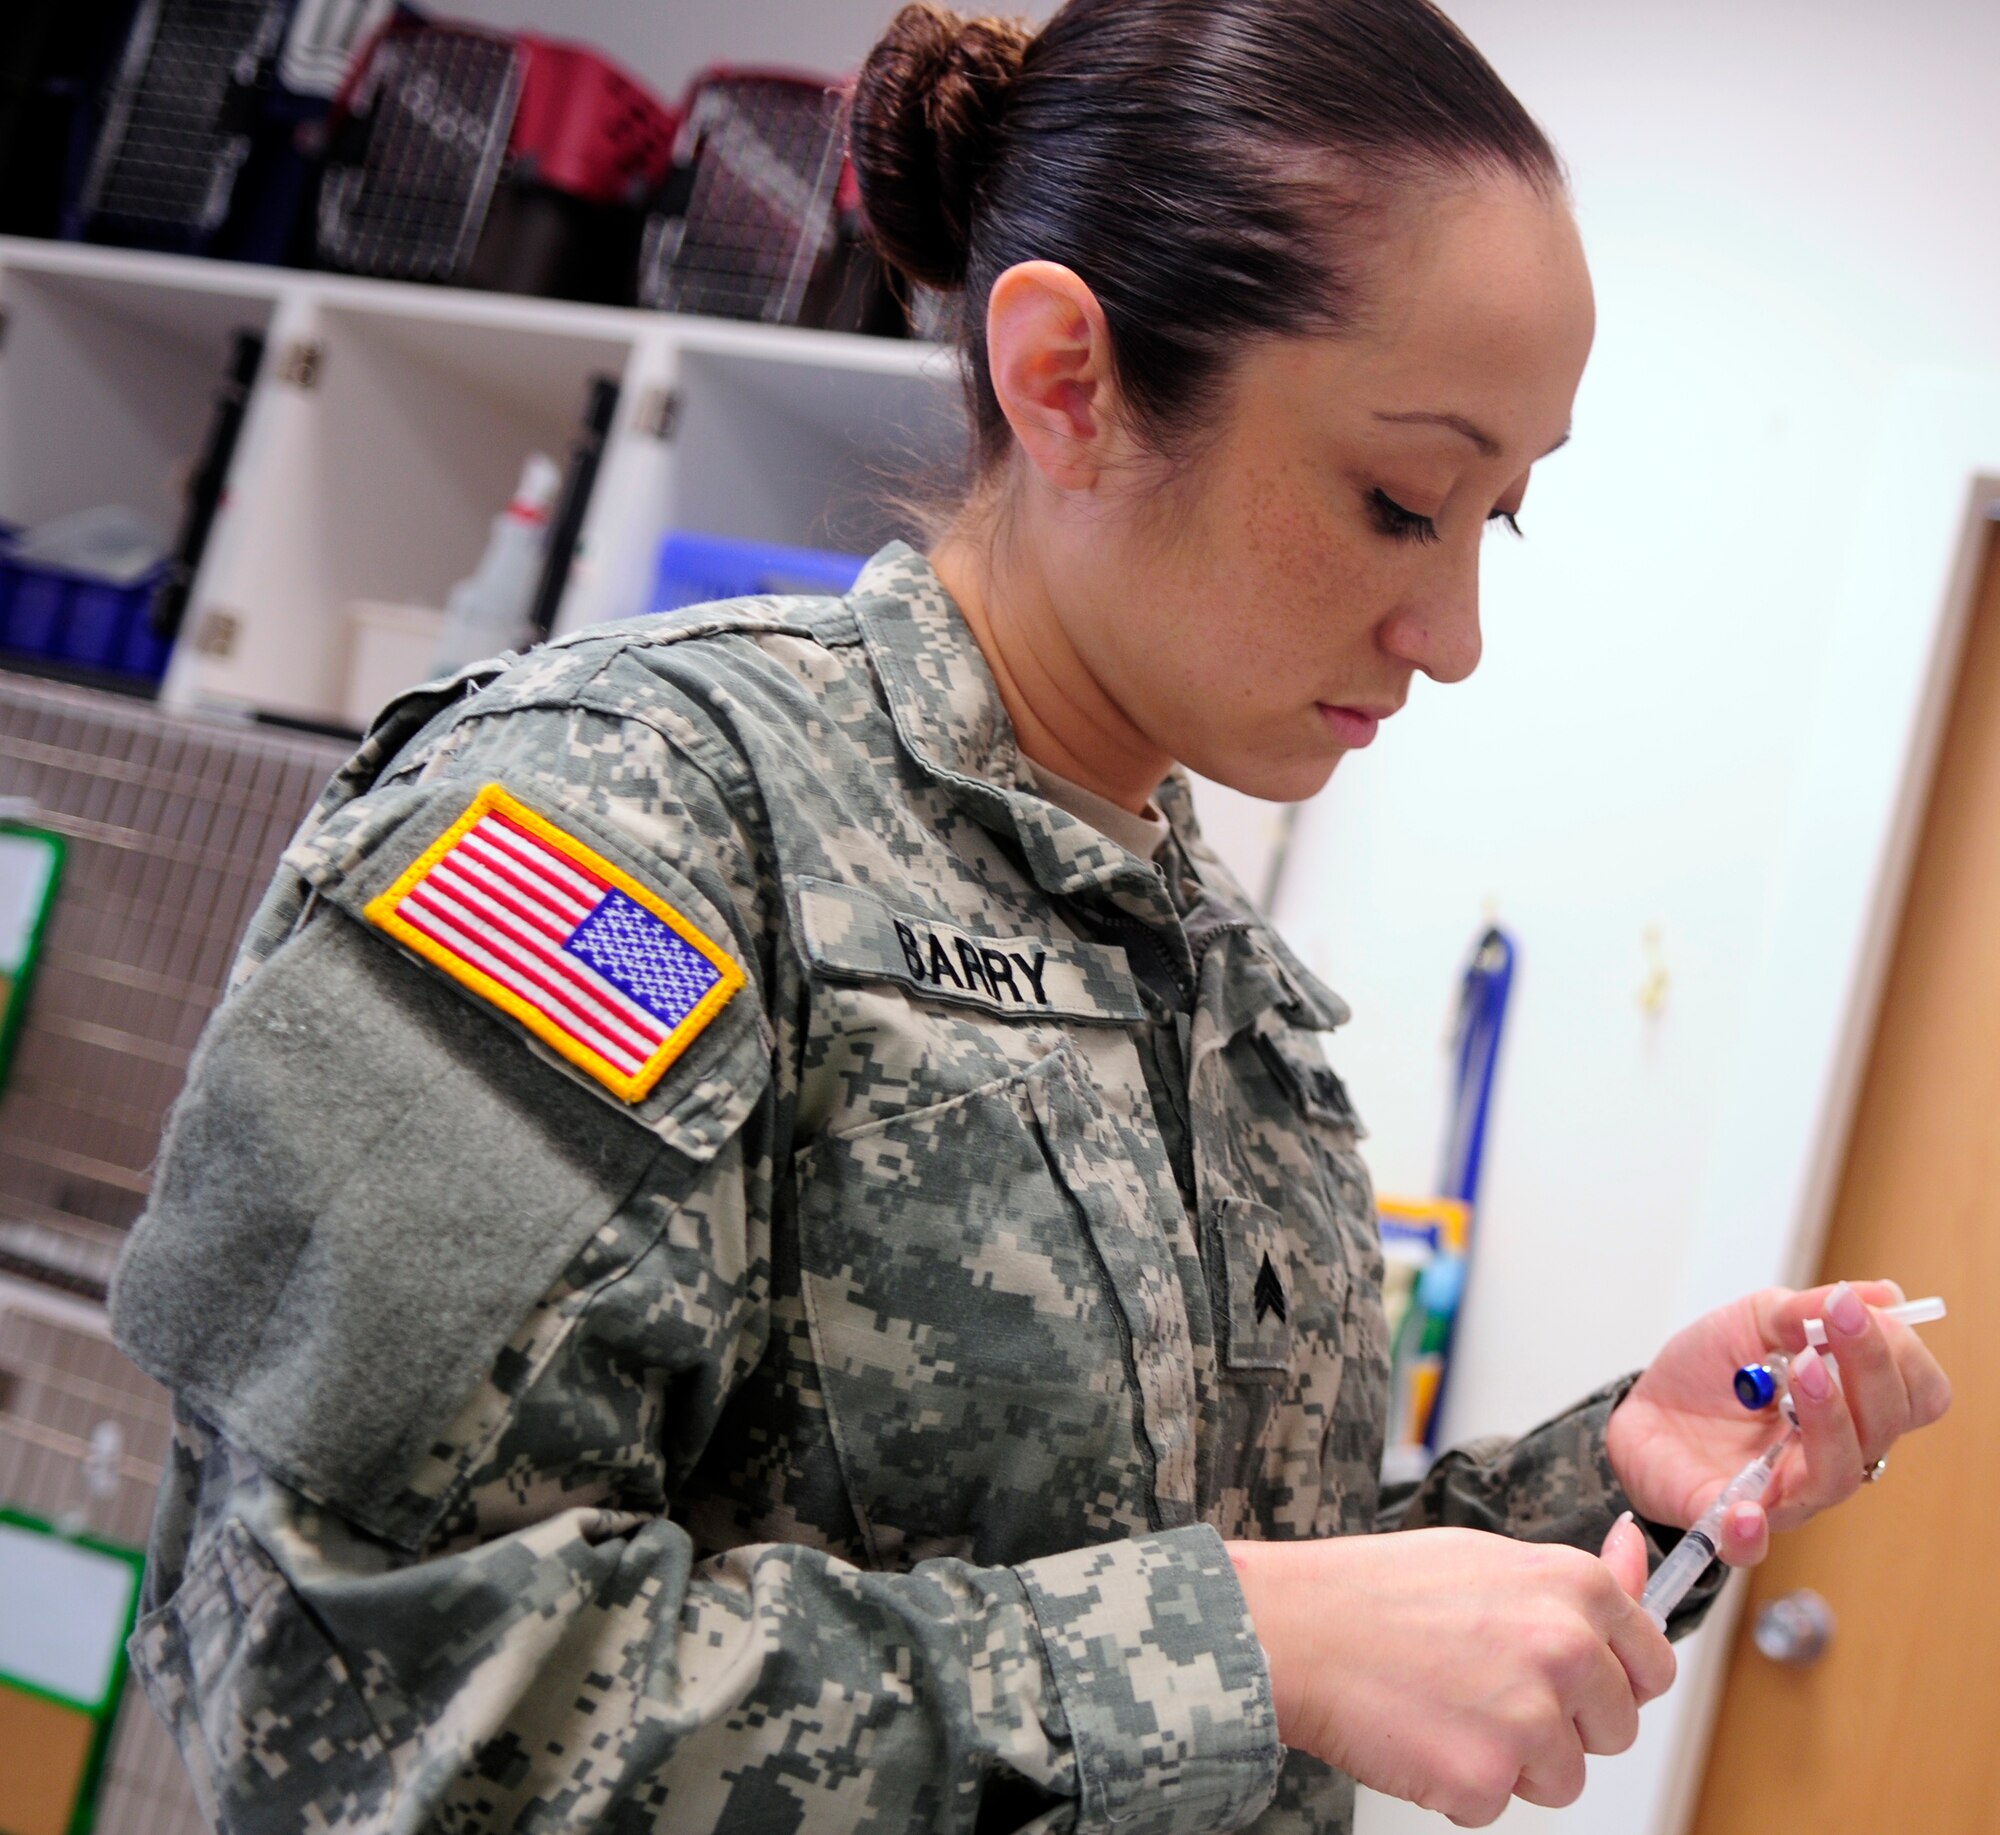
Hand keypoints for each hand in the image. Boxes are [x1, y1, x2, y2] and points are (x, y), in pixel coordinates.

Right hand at [1229, 1517, 1671, 1826]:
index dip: (1609, 1681)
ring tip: (1446, 1707)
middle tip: (1483, 1687)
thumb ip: (1577, 1577)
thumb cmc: (1378, 1590)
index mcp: (1574, 1586)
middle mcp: (1567, 1647)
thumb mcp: (1486, 1557)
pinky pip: (1499, 1805)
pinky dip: (1458, 1784)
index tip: (1566, 1679)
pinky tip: (1419, 1733)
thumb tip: (1637, 1553)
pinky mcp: (1488, 1777)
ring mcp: (1532, 1716)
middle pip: (1615, 1730)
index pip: (1653, 1665)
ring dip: (1513, 1760)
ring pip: (1564, 1777)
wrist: (1295, 1628)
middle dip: (1562, 1725)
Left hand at [1606, 1280, 1952, 1562]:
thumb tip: (1881, 1294)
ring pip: (1835, 1476)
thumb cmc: (1710, 1369)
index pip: (1915, 1396)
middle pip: (1882, 1431)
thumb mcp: (1753, 1320)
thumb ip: (1807, 1311)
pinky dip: (1749, 1531)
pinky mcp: (1726, 1519)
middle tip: (1835, 1322)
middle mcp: (1830, 1455)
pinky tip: (1745, 1508)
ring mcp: (1783, 1491)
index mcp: (1850, 1408)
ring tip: (1804, 1369)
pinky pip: (1749, 1542)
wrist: (1643, 1406)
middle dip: (1869, 1370)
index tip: (1856, 1307)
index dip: (1901, 1355)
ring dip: (1829, 1420)